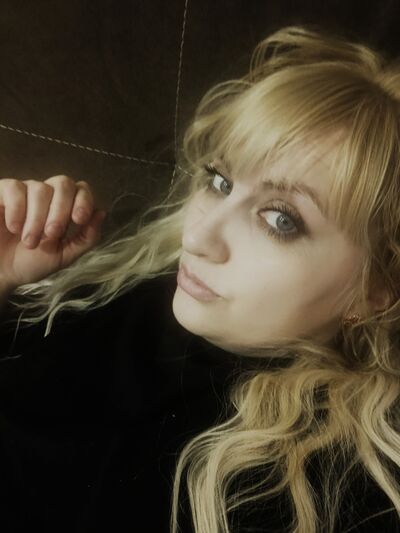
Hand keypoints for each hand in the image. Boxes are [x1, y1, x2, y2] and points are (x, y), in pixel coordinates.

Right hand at [0, 175, 105, 289]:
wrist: (0, 273)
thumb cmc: (30, 263)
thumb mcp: (63, 256)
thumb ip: (86, 238)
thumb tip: (102, 213)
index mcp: (65, 207)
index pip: (82, 190)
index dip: (84, 201)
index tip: (79, 220)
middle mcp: (46, 195)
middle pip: (63, 183)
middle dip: (60, 210)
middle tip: (51, 235)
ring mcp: (24, 191)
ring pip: (39, 188)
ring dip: (37, 218)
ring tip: (29, 241)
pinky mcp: (2, 193)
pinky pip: (14, 188)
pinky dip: (17, 208)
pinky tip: (14, 227)